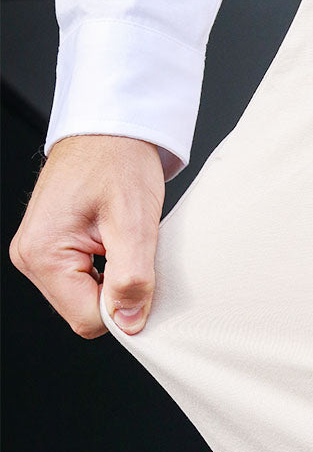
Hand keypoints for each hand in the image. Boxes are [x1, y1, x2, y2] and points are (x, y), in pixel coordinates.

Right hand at [9, 135, 164, 338]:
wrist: (110, 128)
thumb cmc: (118, 161)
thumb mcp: (134, 222)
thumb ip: (132, 279)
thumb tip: (130, 323)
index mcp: (42, 253)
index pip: (87, 318)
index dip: (122, 308)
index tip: (142, 278)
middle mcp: (31, 257)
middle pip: (82, 311)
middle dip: (116, 293)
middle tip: (133, 251)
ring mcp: (38, 253)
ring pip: (84, 298)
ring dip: (113, 281)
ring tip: (122, 242)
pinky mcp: (51, 248)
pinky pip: (83, 281)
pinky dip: (107, 271)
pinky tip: (115, 245)